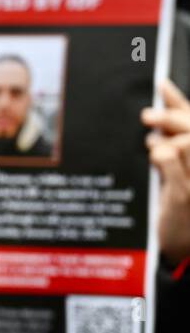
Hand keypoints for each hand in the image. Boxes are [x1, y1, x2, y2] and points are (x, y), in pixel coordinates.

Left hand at [143, 79, 189, 264]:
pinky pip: (168, 161)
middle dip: (169, 117)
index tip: (161, 85)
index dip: (180, 102)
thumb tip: (162, 99)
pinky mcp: (184, 195)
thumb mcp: (179, 168)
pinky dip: (158, 157)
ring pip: (183, 143)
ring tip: (153, 148)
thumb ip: (173, 137)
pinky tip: (154, 161)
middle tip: (147, 116)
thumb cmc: (181, 205)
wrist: (185, 247)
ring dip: (162, 141)